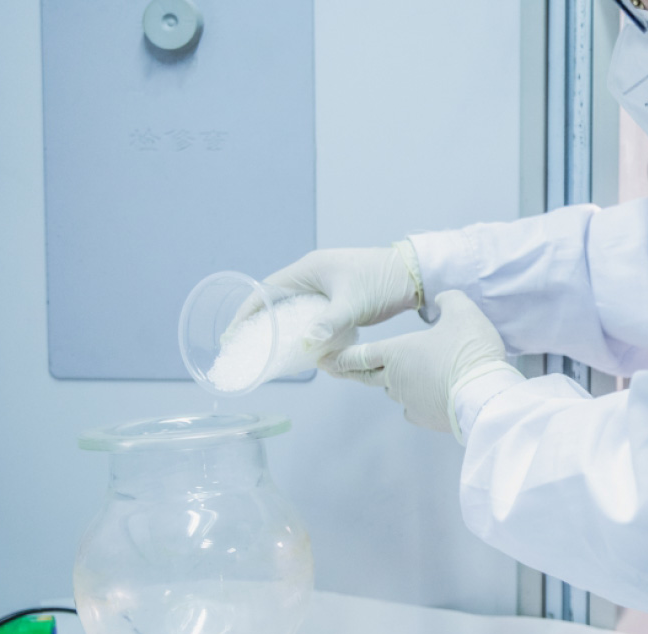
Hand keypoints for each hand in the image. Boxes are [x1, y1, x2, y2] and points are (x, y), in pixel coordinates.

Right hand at [241, 243, 422, 349]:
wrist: (414, 275)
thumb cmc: (383, 281)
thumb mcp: (353, 303)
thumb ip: (329, 323)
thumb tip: (305, 344)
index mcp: (308, 269)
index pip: (266, 289)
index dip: (246, 311)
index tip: (233, 333)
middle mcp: (313, 275)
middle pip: (276, 299)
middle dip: (260, 321)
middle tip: (247, 346)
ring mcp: (326, 285)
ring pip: (295, 307)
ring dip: (283, 325)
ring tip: (269, 349)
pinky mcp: (339, 296)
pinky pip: (312, 312)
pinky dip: (304, 327)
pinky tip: (302, 345)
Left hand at [323, 290, 510, 434]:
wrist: (484, 393)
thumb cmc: (468, 350)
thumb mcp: (462, 312)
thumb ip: (448, 301)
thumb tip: (442, 299)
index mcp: (395, 352)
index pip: (358, 355)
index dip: (340, 356)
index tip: (322, 359)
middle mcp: (394, 378)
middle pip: (365, 376)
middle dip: (348, 371)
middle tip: (332, 369)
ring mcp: (407, 401)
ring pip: (392, 390)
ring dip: (393, 382)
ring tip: (402, 376)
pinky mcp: (424, 418)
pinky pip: (412, 408)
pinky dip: (415, 400)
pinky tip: (425, 395)